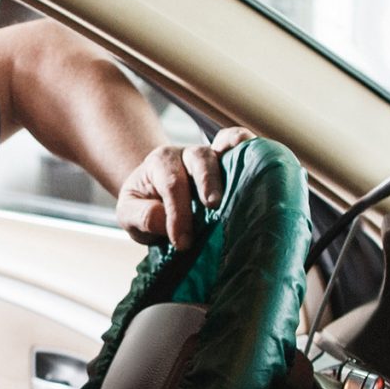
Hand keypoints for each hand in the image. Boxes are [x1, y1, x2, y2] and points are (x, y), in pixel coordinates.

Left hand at [114, 127, 257, 247]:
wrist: (154, 195)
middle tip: (212, 205)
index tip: (182, 242)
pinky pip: (238, 146)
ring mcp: (210, 156)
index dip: (178, 214)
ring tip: (246, 180)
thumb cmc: (144, 206)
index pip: (172, 185)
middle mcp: (187, 154)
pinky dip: (248, 148)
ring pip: (222, 150)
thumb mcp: (128, 214)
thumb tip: (163, 219)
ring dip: (234, 165)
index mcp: (160, 163)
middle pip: (199, 159)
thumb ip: (141, 216)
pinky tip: (261, 159)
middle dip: (207, 181)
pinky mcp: (227, 163)